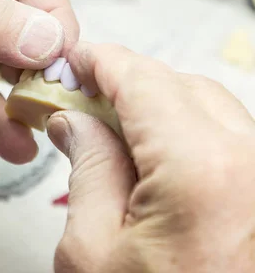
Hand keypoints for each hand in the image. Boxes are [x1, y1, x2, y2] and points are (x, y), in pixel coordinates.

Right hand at [47, 43, 254, 271]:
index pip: (144, 80)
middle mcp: (252, 168)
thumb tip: (74, 121)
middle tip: (82, 102)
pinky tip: (151, 160)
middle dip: (127, 85)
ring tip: (112, 136)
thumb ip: (87, 167)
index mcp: (202, 172)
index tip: (76, 61)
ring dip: (158, 110)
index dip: (102, 62)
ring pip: (209, 110)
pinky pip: (229, 143)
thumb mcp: (92, 249)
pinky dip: (185, 137)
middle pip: (180, 86)